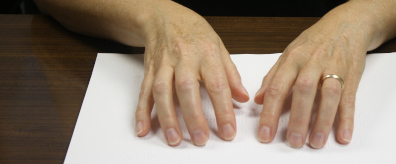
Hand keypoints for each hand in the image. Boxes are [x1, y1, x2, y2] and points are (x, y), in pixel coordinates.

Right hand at [134, 3, 248, 145]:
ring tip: (174, 139)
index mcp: (206, 53)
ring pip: (162, 91)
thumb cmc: (194, 32)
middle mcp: (184, 58)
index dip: (223, 110)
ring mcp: (164, 64)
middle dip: (194, 117)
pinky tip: (143, 128)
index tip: (228, 130)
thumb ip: (231, 74)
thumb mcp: (219, 47)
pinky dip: (142, 111)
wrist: (164, 17)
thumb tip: (242, 97)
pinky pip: (144, 92)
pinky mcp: (150, 70)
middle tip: (201, 139)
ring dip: (167, 117)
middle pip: (187, 89)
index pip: (217, 84)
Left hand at [254, 15, 371, 147]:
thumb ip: (274, 77)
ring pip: (328, 95)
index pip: (278, 87)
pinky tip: (343, 135)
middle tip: (293, 141)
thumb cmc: (315, 41)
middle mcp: (313, 62)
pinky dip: (347, 119)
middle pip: (304, 91)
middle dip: (298, 118)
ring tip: (315, 142)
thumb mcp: (289, 53)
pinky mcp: (351, 75)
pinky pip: (349, 99)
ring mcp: (334, 68)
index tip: (265, 133)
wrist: (346, 24)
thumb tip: (258, 99)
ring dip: (322, 121)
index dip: (270, 113)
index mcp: (293, 58)